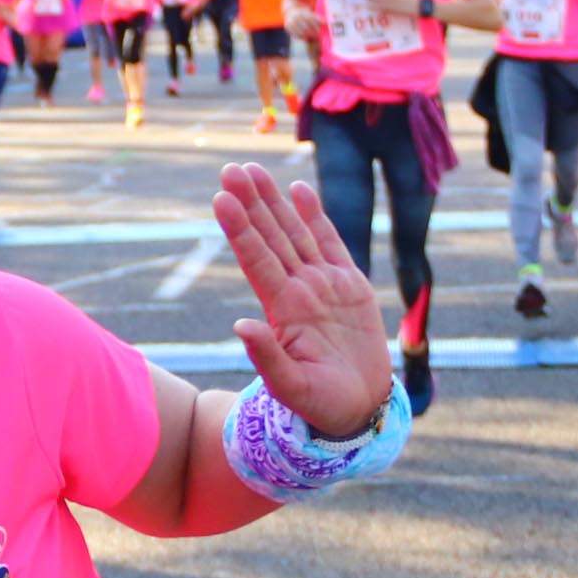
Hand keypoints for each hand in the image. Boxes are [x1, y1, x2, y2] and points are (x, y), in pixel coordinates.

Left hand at [213, 163, 391, 439]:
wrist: (357, 408)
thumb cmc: (320, 404)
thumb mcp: (291, 388)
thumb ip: (267, 358)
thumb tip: (241, 326)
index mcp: (282, 310)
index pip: (257, 259)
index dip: (240, 228)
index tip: (221, 198)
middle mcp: (299, 290)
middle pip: (270, 237)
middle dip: (251, 203)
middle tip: (229, 168)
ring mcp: (323, 284)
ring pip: (294, 233)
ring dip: (274, 202)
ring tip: (252, 170)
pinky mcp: (350, 285)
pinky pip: (330, 243)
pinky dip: (315, 216)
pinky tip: (299, 190)